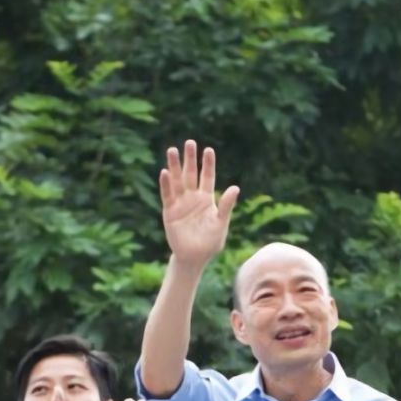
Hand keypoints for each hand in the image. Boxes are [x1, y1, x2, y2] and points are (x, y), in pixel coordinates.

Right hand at [159, 139, 239, 270]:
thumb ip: (226, 206)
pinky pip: (167, 195)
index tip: (208, 150)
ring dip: (174, 166)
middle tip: (189, 142)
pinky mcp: (169, 212)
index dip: (208, 164)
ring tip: (172, 150)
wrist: (194, 258)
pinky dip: (166, 185)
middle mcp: (192, 198)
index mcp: (206, 199)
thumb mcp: (221, 224)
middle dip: (190, 159)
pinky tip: (164, 173)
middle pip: (191, 174)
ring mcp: (180, 204)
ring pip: (177, 181)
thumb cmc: (210, 242)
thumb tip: (235, 187)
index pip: (207, 177)